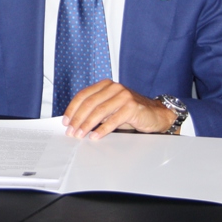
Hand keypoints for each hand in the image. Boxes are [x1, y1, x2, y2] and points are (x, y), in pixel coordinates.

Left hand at [61, 79, 175, 139]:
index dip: (72, 109)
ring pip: (99, 111)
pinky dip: (102, 130)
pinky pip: (113, 120)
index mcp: (105, 85)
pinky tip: (95, 136)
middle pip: (89, 103)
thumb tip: (74, 122)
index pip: (83, 95)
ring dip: (87, 125)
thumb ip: (95, 110)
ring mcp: (123, 96)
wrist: (155, 114)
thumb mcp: (110, 108)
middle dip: (77, 119)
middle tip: (71, 131)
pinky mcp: (132, 107)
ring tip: (80, 135)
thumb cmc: (130, 112)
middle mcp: (114, 87)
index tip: (65, 121)